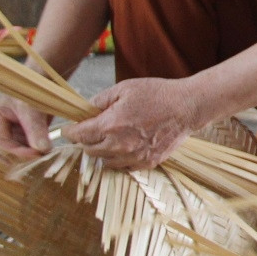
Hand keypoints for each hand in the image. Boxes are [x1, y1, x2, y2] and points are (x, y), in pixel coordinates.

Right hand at [0, 96, 52, 160]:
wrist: (42, 89)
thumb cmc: (32, 92)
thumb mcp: (33, 106)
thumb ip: (35, 126)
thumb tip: (41, 149)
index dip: (16, 154)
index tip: (37, 155)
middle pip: (1, 159)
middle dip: (20, 163)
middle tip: (42, 163)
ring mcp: (6, 142)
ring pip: (11, 164)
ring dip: (27, 166)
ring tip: (45, 164)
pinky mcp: (18, 147)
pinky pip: (21, 162)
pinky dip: (32, 165)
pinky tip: (44, 164)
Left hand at [62, 78, 203, 169]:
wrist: (187, 107)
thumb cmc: (157, 94)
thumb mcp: (124, 88)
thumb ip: (99, 100)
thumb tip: (84, 110)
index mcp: (110, 125)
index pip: (78, 135)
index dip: (70, 132)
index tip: (69, 129)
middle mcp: (119, 145)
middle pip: (89, 151)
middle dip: (86, 141)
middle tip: (91, 131)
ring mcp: (134, 157)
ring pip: (104, 162)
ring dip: (102, 151)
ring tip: (109, 139)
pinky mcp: (147, 163)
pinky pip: (124, 167)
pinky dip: (119, 159)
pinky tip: (125, 146)